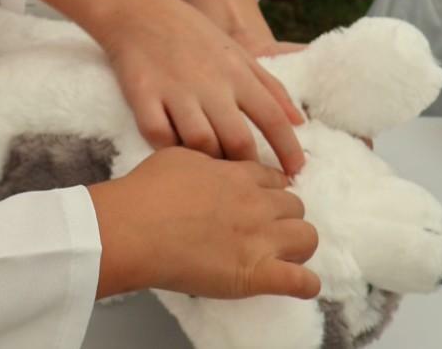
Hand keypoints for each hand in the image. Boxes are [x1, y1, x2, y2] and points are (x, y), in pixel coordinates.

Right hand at [89, 148, 319, 299]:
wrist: (134, 227)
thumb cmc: (147, 190)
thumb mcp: (179, 156)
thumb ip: (206, 161)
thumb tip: (213, 168)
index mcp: (239, 175)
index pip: (275, 179)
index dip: (270, 190)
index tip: (260, 200)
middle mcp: (257, 203)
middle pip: (295, 205)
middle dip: (284, 216)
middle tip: (263, 229)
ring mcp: (260, 239)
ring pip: (307, 237)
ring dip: (297, 245)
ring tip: (280, 255)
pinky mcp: (256, 274)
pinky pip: (301, 282)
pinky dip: (305, 284)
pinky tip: (298, 284)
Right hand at [100, 0, 304, 174]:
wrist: (138, 11)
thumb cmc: (191, 33)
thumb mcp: (237, 52)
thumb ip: (269, 87)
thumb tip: (300, 121)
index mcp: (236, 73)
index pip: (273, 117)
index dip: (288, 150)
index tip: (296, 174)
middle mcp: (209, 83)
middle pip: (238, 139)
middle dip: (248, 167)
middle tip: (248, 182)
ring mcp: (174, 90)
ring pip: (200, 142)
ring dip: (208, 161)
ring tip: (211, 171)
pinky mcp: (142, 95)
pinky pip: (158, 135)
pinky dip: (168, 149)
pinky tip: (173, 152)